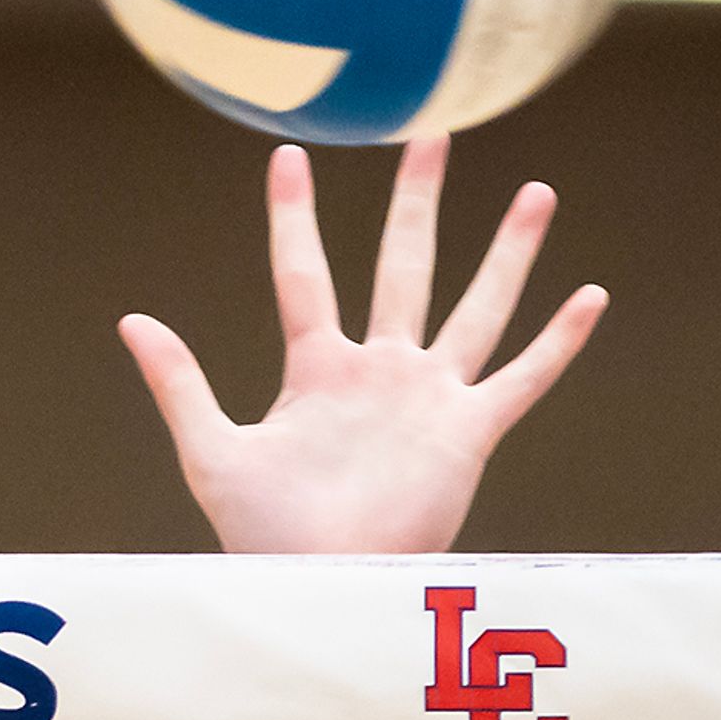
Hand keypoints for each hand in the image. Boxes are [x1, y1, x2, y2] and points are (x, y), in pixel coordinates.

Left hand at [121, 138, 604, 554]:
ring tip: (535, 191)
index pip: (303, 272)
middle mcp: (379, 369)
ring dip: (507, 251)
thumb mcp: (211, 451)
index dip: (292, 215)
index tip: (288, 155)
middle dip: (416, 202)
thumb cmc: (262, 532)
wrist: (318, 583)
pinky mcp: (470, 431)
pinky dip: (557, 341)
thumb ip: (179, 383)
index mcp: (316, 368)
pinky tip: (590, 296)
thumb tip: (131, 318)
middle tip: (431, 136)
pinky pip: (522, 377)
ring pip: (477, 305)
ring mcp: (428, 396)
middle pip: (402, 264)